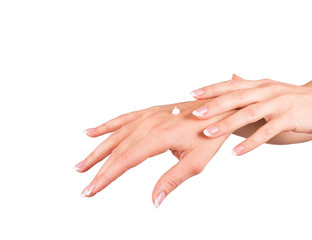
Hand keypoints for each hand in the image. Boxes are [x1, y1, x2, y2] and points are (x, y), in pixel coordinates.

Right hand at [75, 100, 234, 206]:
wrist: (219, 109)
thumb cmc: (210, 136)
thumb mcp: (196, 162)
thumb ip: (172, 180)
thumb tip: (154, 201)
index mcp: (160, 136)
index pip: (126, 160)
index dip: (106, 177)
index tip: (92, 190)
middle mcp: (149, 123)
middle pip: (117, 150)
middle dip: (99, 169)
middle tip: (85, 186)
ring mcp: (148, 115)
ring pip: (116, 135)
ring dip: (97, 150)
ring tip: (81, 165)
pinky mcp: (149, 112)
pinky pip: (123, 119)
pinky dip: (106, 126)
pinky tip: (91, 132)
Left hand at [190, 76, 311, 154]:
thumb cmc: (295, 100)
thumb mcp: (270, 89)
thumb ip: (249, 86)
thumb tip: (231, 76)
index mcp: (260, 84)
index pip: (231, 85)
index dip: (212, 89)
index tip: (192, 94)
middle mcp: (267, 91)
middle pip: (236, 96)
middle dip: (213, 105)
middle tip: (195, 113)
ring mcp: (278, 104)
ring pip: (248, 113)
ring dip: (226, 124)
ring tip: (208, 133)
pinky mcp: (288, 119)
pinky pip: (266, 132)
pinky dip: (251, 143)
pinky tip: (236, 153)